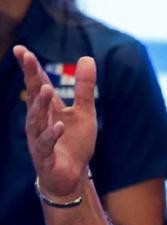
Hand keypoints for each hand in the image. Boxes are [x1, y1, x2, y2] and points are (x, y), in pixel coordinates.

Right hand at [14, 45, 97, 199]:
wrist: (72, 175)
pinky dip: (52, 135)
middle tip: (28, 58)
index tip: (21, 49)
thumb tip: (87, 58)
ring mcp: (39, 139)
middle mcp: (38, 121)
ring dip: (40, 104)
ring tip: (47, 88)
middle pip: (33, 97)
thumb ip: (84, 88)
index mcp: (47, 109)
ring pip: (36, 120)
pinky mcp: (45, 157)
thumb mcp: (84, 112)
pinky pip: (46, 144)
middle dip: (31, 78)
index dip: (30, 68)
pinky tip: (59, 125)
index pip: (37, 85)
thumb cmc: (74, 142)